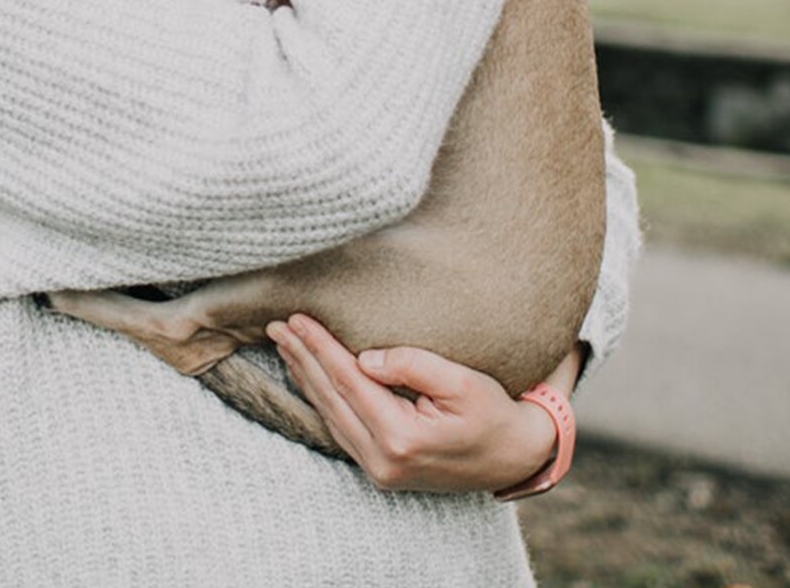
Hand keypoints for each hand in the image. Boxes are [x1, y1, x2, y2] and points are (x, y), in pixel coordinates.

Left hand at [265, 313, 559, 494]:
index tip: (296, 317)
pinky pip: (341, 428)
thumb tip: (365, 357)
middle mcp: (383, 461)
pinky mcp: (381, 470)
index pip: (348, 381)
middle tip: (275, 325)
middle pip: (331, 398)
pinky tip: (309, 377)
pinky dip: (322, 398)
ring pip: (330, 415)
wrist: (514, 458)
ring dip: (306, 377)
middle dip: (302, 358)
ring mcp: (380, 471)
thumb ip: (413, 365)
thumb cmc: (493, 414)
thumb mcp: (462, 382)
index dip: (320, 346)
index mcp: (401, 438)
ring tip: (284, 345)